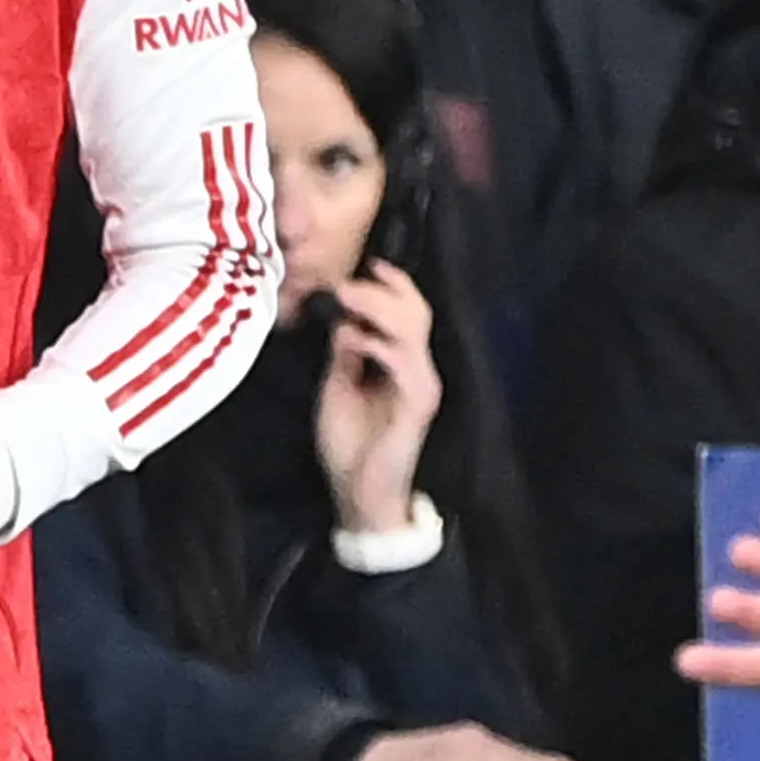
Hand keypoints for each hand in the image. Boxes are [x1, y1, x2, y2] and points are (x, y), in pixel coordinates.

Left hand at [312, 266, 440, 532]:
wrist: (358, 494)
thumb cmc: (349, 445)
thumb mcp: (338, 387)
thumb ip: (344, 353)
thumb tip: (343, 317)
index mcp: (402, 363)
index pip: (409, 311)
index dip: (391, 285)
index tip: (364, 266)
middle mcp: (418, 369)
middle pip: (416, 311)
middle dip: (381, 290)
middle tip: (347, 284)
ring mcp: (421, 386)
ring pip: (412, 329)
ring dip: (377, 309)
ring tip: (348, 299)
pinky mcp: (417, 406)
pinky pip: (406, 364)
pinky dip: (380, 346)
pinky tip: (356, 341)